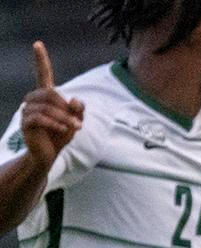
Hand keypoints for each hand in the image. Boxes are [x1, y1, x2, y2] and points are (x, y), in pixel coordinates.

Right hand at [19, 43, 82, 166]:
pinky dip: (54, 123)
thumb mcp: (75, 121)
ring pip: (46, 107)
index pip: (42, 74)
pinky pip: (39, 117)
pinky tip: (63, 129)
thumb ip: (79, 110)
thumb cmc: (61, 134)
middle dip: (67, 108)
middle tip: (78, 123)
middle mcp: (34, 99)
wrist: (49, 153)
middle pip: (51, 94)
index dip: (41, 59)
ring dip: (64, 117)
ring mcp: (27, 110)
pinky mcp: (25, 122)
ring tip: (74, 127)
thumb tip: (75, 100)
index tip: (38, 44)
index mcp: (46, 95)